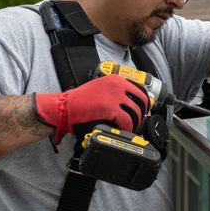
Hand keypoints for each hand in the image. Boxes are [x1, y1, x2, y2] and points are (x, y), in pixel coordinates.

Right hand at [33, 74, 150, 143]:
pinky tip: (123, 130)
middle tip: (138, 122)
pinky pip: (127, 121)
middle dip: (142, 114)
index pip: (141, 89)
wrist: (63, 108)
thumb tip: (133, 102)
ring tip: (130, 128)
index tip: (145, 109)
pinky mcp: (110, 109)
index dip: (146, 102)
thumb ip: (117, 92)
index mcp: (116, 80)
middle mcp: (118, 85)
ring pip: (136, 112)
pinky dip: (128, 128)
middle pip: (142, 101)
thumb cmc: (80, 101)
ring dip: (135, 123)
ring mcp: (114, 97)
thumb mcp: (102, 88)